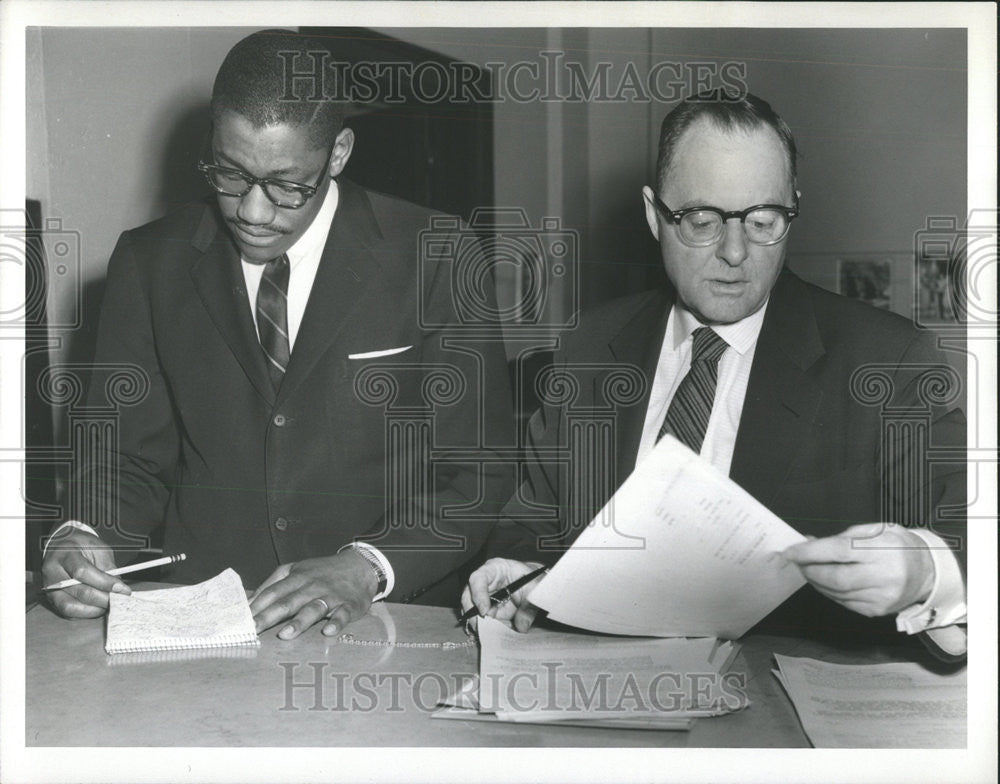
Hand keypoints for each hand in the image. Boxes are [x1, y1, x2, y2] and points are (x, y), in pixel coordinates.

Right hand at [40, 529, 129, 617]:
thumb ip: (108, 567)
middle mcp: (53, 572)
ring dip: (94, 610)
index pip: (83, 572)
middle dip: (103, 599)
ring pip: (70, 606)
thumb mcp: (99, 548)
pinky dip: (85, 613)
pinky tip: (98, 607)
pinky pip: (67, 612)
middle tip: (119, 599)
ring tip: (109, 604)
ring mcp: (49, 588)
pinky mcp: (51, 599)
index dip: (105, 583)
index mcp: (65, 554)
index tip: (123, 589)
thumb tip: (118, 588)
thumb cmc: (82, 547)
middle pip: (78, 592)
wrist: (62, 545)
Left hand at [249, 550, 377, 639]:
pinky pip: (342, 615)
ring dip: (299, 621)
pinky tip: (328, 631)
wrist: (360, 566)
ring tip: (285, 634)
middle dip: (269, 616)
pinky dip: (336, 623)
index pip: (273, 592)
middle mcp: (312, 587)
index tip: (240, 620)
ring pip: (313, 608)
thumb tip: (248, 600)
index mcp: (297, 577)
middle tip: (252, 630)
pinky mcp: (348, 605)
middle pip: (288, 602)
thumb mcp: (297, 570)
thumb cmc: (322, 572)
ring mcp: (330, 596)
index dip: (256, 606)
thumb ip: (273, 583)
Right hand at [461, 558, 545, 631]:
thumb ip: (528, 606)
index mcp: (494, 569)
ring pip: (471, 611)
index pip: (478, 578)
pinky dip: (485, 629)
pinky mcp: (487, 610)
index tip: (484, 612)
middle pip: (468, 596)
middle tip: (481, 628)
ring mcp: (484, 597)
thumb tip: (521, 626)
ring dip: (478, 624)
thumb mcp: (534, 588)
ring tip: (489, 634)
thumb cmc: (532, 579)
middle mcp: (484, 582)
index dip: (478, 595)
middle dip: (472, 614)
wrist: (534, 584)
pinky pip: (481, 621)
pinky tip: (493, 635)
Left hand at [782, 523, 935, 616]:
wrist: (928, 572)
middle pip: (835, 578)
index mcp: (883, 551)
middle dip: (809, 570)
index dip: (810, 552)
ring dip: (816, 581)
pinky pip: (843, 602)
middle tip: (797, 562)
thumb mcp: (876, 530)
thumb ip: (843, 536)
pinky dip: (829, 591)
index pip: (838, 552)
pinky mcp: (877, 611)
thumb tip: (810, 543)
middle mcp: (884, 577)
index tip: (791, 551)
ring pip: (836, 593)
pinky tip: (827, 581)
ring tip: (810, 569)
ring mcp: (881, 597)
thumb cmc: (898, 546)